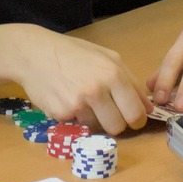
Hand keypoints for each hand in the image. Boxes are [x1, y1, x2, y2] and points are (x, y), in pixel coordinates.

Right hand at [20, 27, 149, 134]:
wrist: (34, 53)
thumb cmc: (74, 53)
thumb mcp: (108, 57)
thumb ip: (131, 82)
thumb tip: (148, 108)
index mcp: (113, 74)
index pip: (136, 112)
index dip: (137, 120)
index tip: (133, 120)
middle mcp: (97, 90)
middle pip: (118, 127)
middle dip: (117, 124)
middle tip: (109, 115)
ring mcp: (77, 104)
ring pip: (97, 128)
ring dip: (94, 119)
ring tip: (83, 100)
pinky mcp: (60, 113)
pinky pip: (77, 124)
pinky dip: (75, 116)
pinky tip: (67, 99)